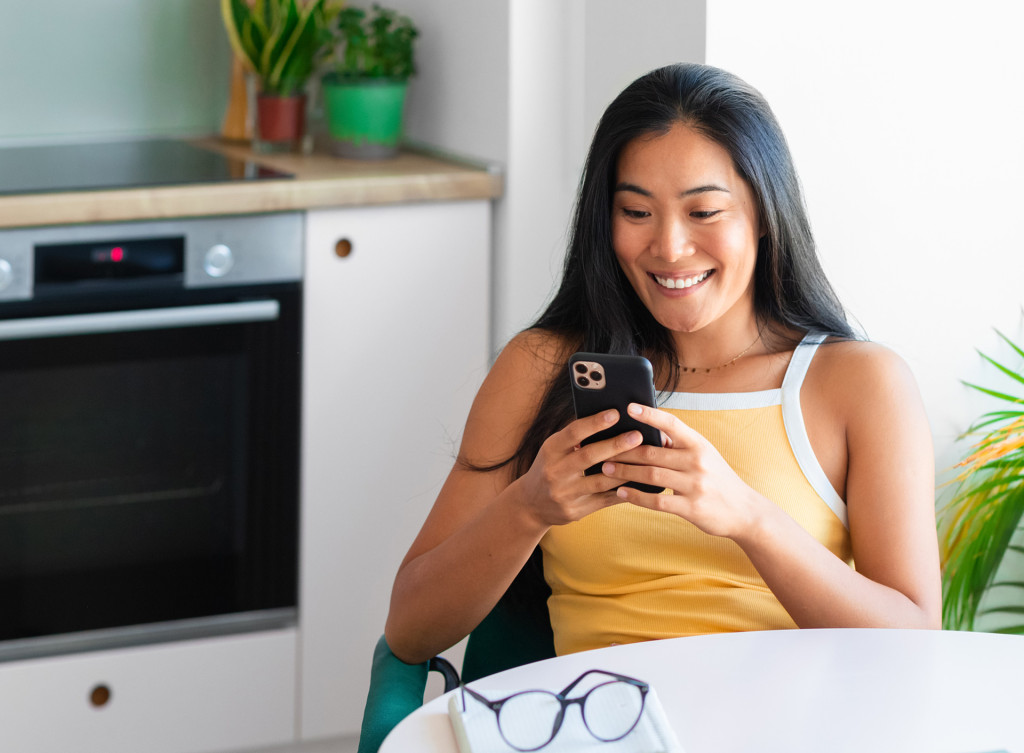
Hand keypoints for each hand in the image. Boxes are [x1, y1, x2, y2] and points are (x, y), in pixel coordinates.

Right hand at [515, 409, 645, 527]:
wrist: (531, 505)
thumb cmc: (550, 468)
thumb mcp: (553, 450)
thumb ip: (575, 437)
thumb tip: (609, 418)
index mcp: (550, 451)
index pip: (573, 433)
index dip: (595, 422)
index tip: (616, 413)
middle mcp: (555, 472)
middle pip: (588, 456)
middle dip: (615, 445)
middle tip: (638, 435)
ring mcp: (565, 494)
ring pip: (600, 481)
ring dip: (625, 470)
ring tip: (644, 459)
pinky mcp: (575, 511)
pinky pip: (604, 501)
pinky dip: (623, 491)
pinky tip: (639, 482)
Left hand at [601, 403, 768, 539]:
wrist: (744, 511)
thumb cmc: (717, 479)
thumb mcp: (704, 455)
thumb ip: (678, 445)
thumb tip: (646, 431)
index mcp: (699, 444)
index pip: (672, 424)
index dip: (649, 415)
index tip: (629, 407)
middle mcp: (697, 461)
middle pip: (653, 452)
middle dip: (624, 451)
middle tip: (602, 450)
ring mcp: (695, 485)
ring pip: (651, 475)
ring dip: (625, 472)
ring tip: (606, 470)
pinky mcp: (691, 507)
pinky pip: (657, 500)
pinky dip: (636, 496)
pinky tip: (621, 493)